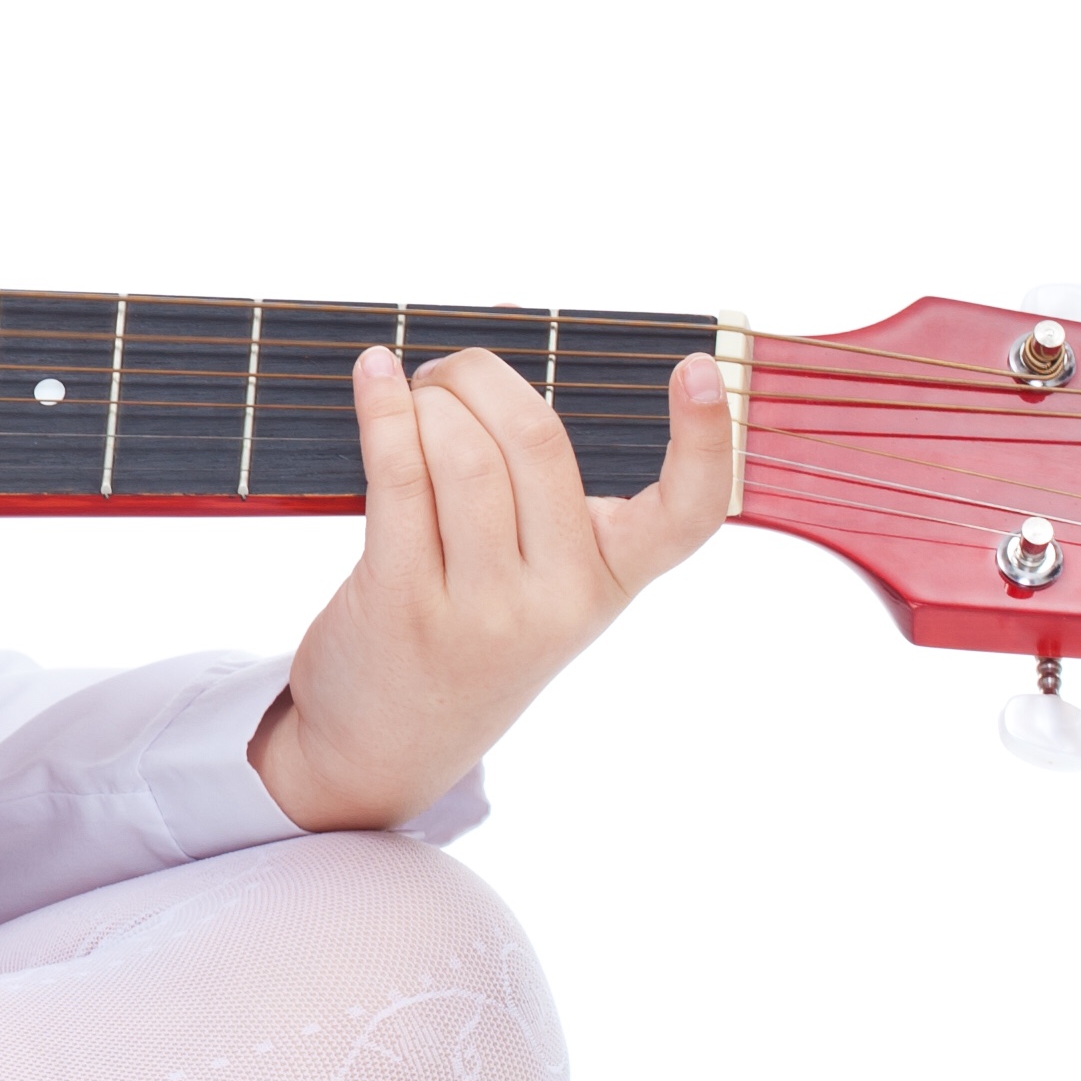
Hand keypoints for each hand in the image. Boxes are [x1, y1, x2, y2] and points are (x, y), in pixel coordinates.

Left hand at [246, 346, 736, 835]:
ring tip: (409, 392)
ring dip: (429, 397)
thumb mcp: (537, 584)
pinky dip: (384, 412)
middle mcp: (559, 600)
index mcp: (611, 583)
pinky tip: (374, 376)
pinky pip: (399, 478)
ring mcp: (482, 608)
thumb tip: (507, 335)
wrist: (388, 745)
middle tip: (448, 372)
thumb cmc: (467, 637)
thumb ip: (540, 487)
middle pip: (537, 441)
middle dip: (482, 377)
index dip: (707, 440)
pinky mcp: (404, 602)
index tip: (699, 368)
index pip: (689, 516)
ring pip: (463, 453)